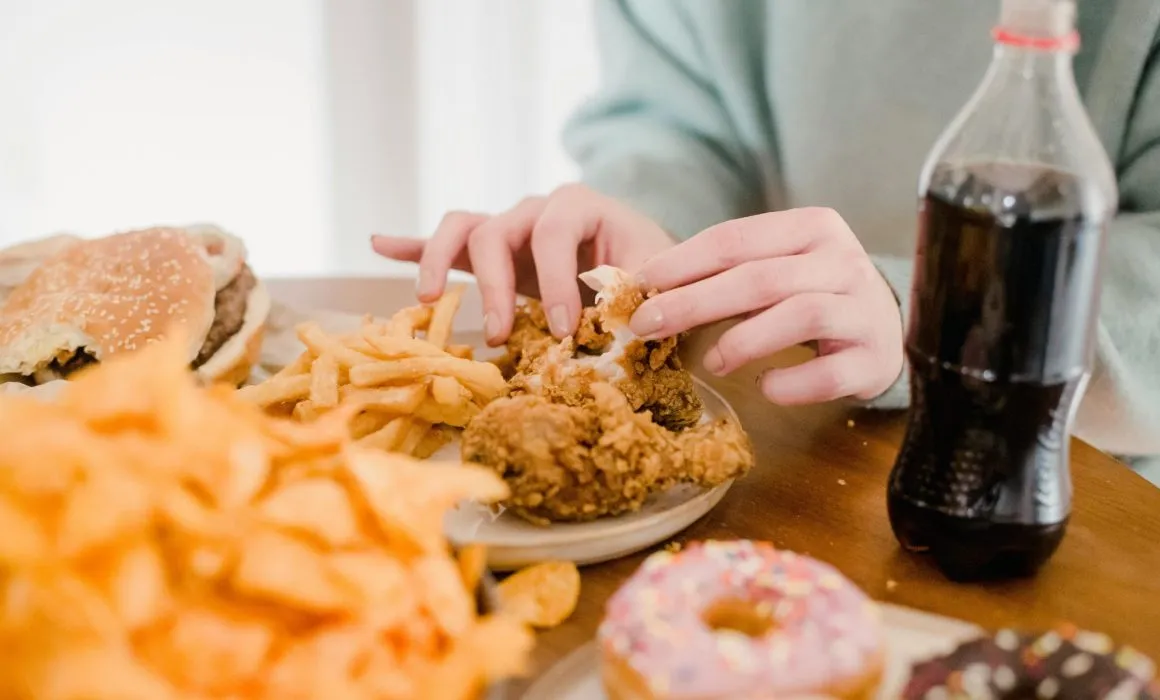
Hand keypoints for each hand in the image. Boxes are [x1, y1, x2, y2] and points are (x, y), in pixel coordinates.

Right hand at [371, 184, 673, 343]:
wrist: (649, 269)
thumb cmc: (653, 273)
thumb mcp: (656, 280)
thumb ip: (639, 294)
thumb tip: (623, 322)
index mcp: (580, 206)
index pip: (555, 232)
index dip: (556, 280)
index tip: (563, 330)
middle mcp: (537, 210)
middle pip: (496, 230)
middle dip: (494, 285)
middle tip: (502, 336)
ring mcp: (509, 228)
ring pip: (462, 227)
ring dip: (439, 260)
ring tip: (429, 299)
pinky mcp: (492, 252)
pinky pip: (445, 241)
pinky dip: (412, 243)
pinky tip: (379, 243)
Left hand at [631, 208, 903, 404]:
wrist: (885, 333)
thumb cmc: (813, 297)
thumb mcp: (776, 270)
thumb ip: (725, 273)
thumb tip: (646, 291)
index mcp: (812, 228)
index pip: (737, 238)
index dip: (683, 262)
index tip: (640, 284)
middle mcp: (843, 261)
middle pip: (760, 278)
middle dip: (695, 302)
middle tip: (647, 326)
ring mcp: (864, 309)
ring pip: (799, 316)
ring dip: (744, 341)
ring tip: (713, 362)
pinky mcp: (874, 358)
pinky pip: (829, 374)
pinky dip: (791, 383)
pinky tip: (766, 386)